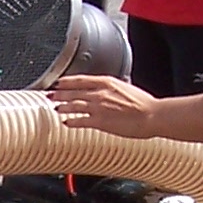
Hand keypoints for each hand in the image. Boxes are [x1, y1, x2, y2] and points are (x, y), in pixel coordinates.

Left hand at [48, 75, 162, 138]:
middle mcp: (99, 93)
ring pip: (73, 105)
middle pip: (73, 92)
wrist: (151, 115)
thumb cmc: (144, 104)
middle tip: (50, 95)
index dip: (66, 81)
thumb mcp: (126, 88)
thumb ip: (113, 88)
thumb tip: (108, 90)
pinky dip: (71, 121)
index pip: (80, 79)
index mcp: (107, 82)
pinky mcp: (99, 121)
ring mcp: (98, 107)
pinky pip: (80, 121)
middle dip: (59, 93)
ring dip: (62, 106)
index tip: (59, 82)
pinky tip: (67, 122)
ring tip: (56, 107)